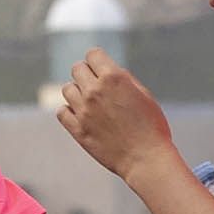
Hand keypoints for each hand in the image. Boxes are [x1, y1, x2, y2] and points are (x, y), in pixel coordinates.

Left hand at [52, 50, 178, 180]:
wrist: (146, 158)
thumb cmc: (151, 126)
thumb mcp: (143, 94)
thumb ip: (123, 79)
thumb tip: (107, 70)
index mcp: (114, 78)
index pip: (93, 54)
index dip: (98, 60)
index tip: (102, 69)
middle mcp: (95, 91)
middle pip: (77, 68)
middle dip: (87, 74)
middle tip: (98, 86)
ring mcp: (83, 110)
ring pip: (67, 89)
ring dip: (77, 92)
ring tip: (91, 103)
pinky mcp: (77, 129)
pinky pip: (61, 111)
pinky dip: (69, 111)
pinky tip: (82, 116)